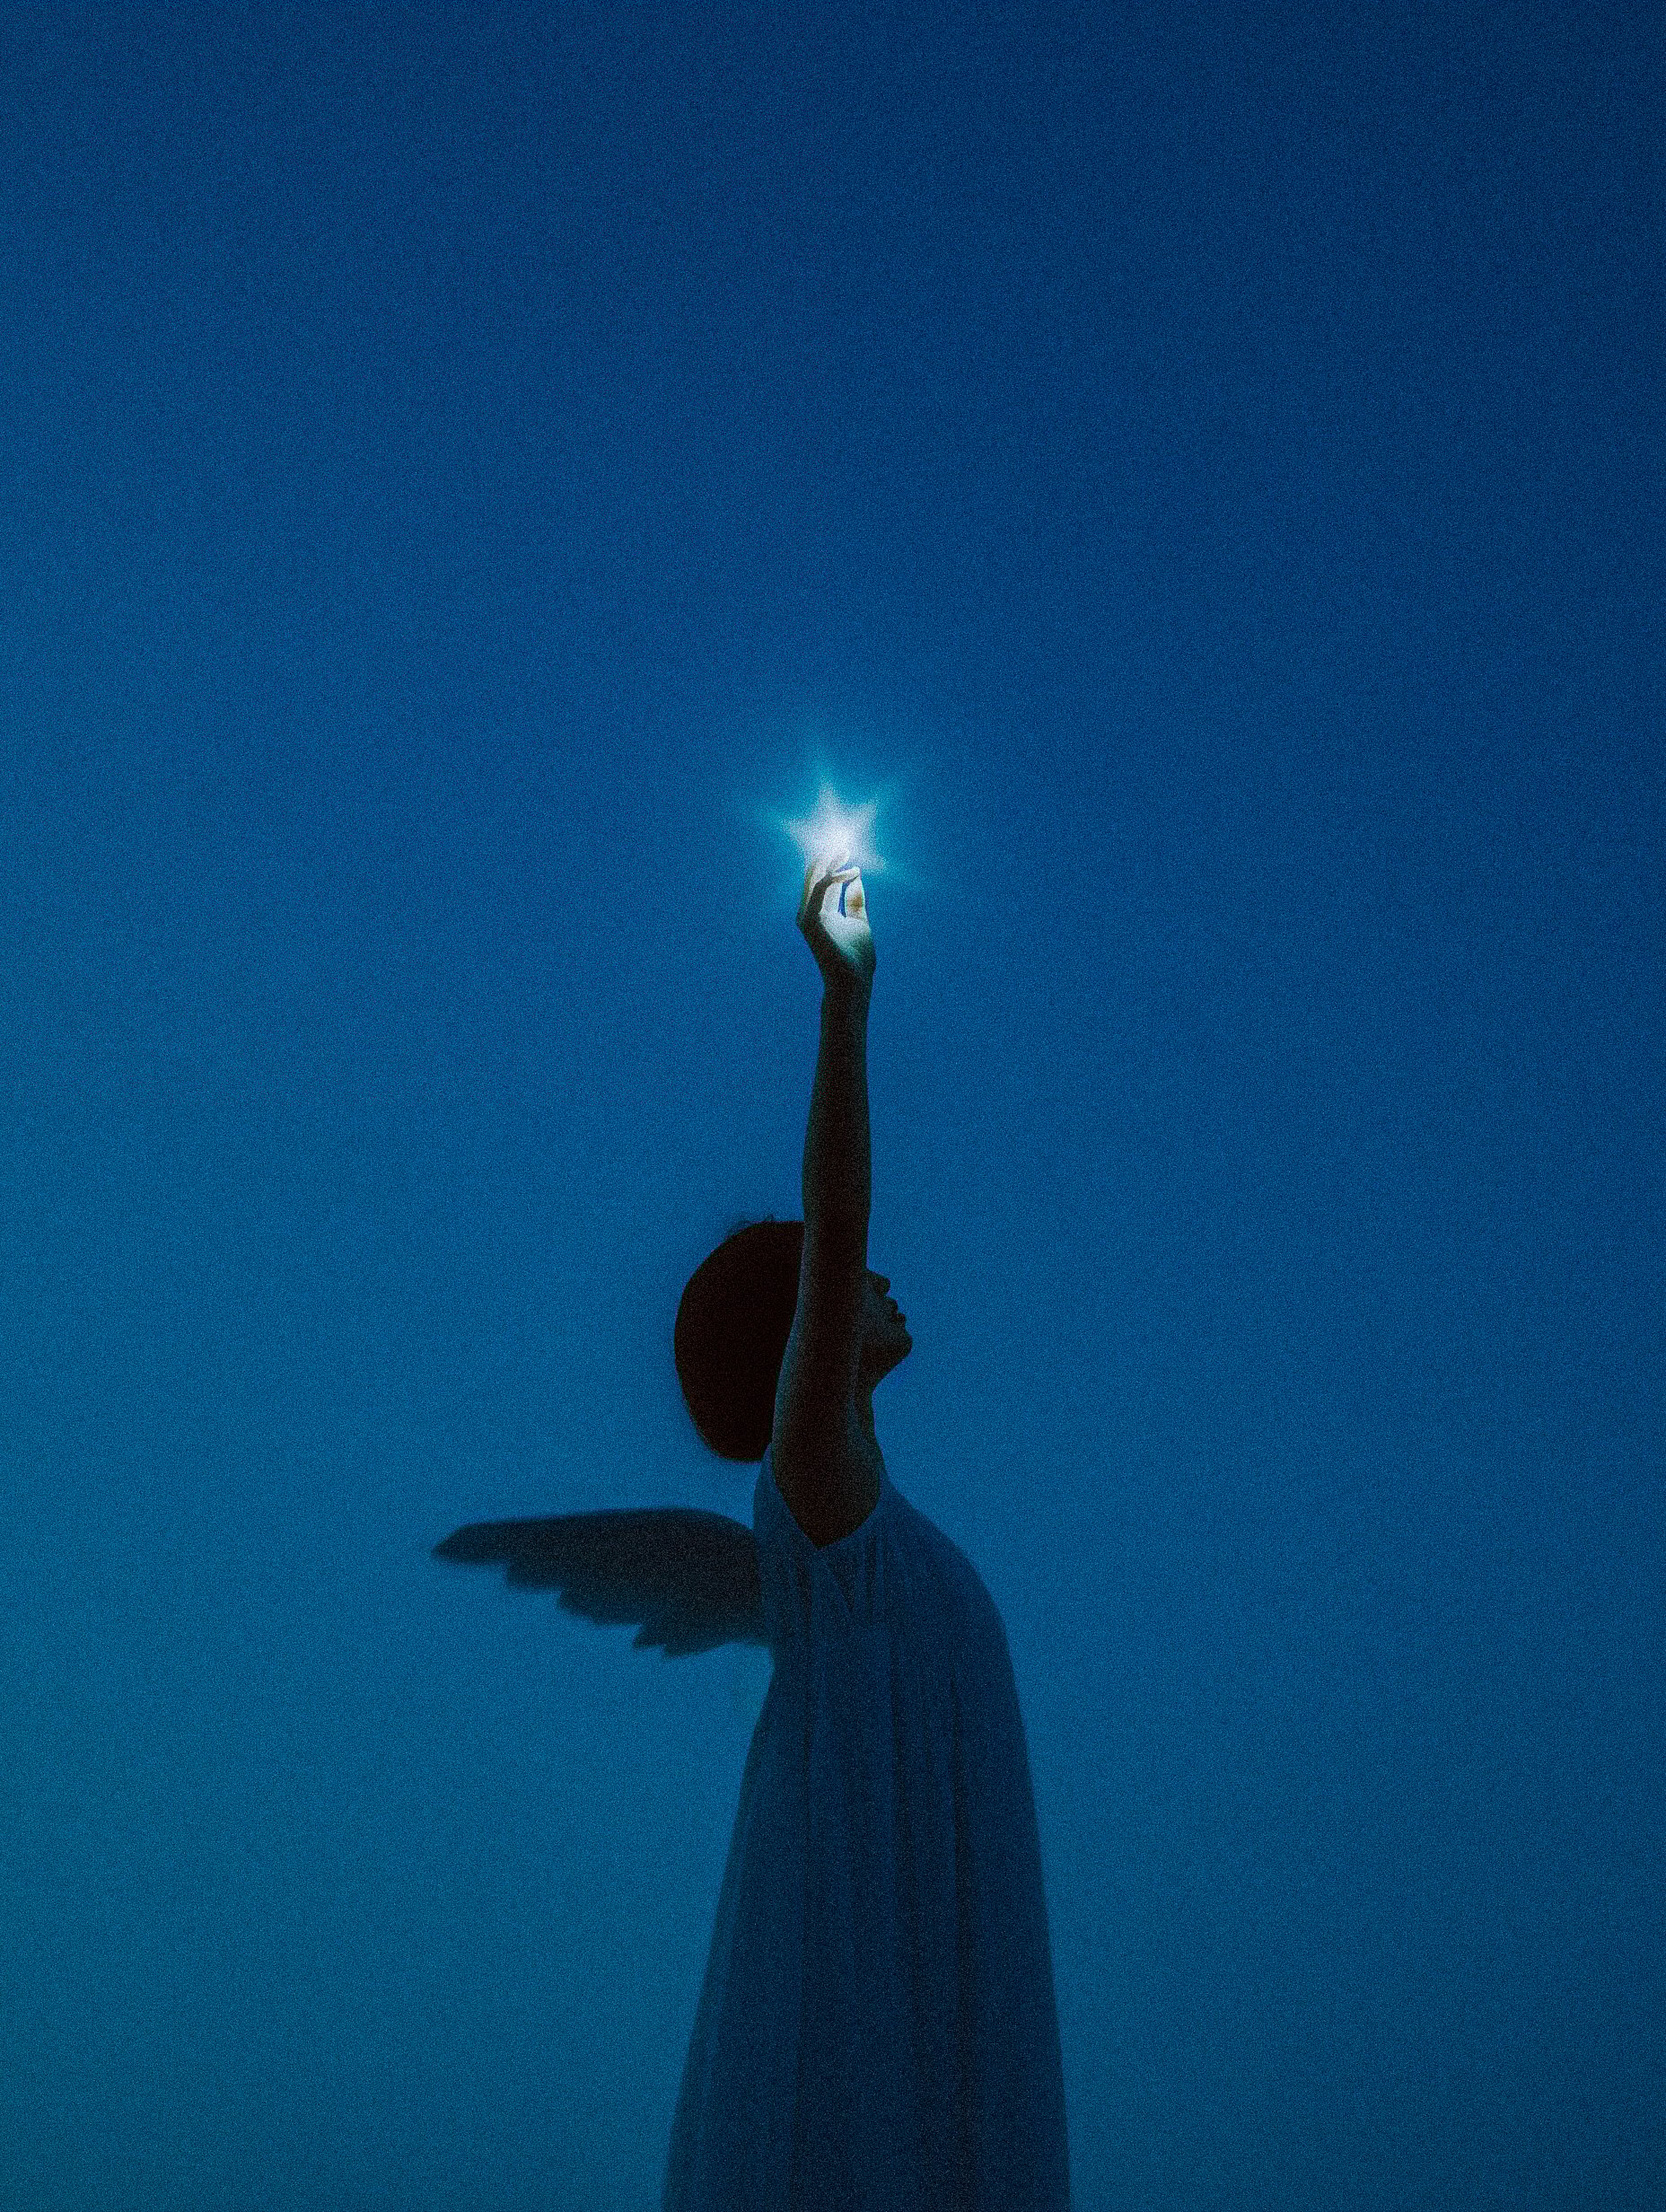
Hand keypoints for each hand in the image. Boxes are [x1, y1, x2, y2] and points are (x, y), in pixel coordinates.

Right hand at [797, 853, 875, 1001]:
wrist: (853, 981)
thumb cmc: (856, 957)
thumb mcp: (859, 921)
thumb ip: (855, 900)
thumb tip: (856, 877)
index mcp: (821, 912)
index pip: (824, 882)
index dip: (834, 864)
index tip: (847, 851)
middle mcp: (811, 912)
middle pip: (815, 877)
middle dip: (827, 858)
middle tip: (843, 844)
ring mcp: (808, 917)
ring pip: (813, 880)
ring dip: (827, 862)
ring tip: (844, 850)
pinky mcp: (810, 921)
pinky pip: (820, 891)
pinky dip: (835, 878)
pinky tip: (852, 872)